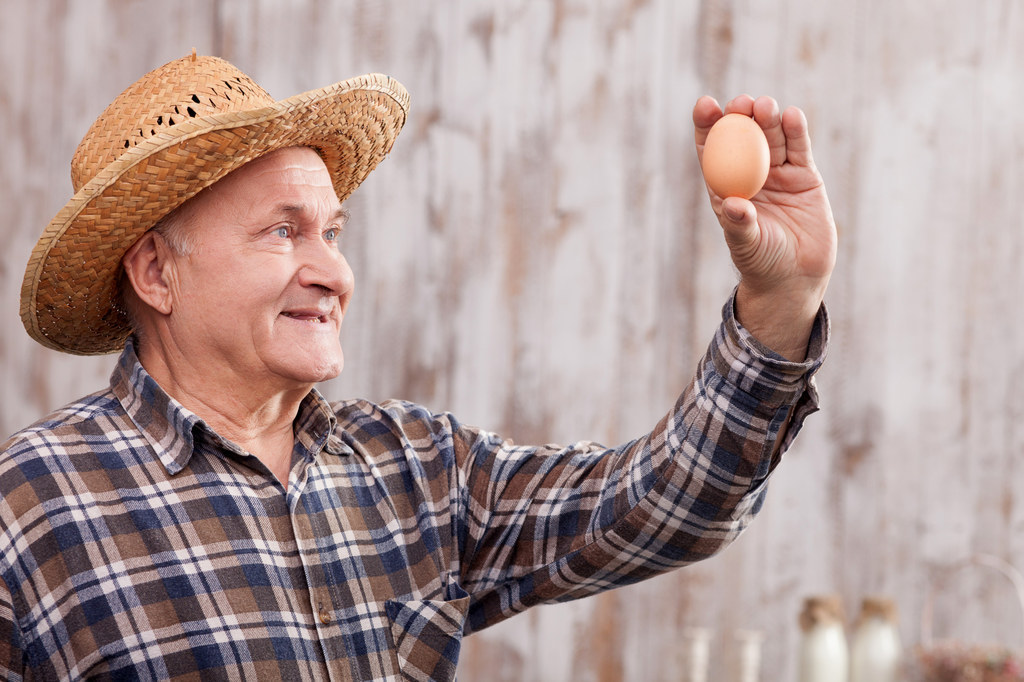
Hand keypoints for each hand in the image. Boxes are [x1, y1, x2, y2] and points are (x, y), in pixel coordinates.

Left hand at [693, 94, 836, 360]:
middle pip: (743, 135)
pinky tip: (792, 117)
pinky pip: (799, 149)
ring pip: (772, 137)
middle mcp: (750, 174)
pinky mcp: (805, 177)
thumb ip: (739, 223)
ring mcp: (778, 174)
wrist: (795, 277)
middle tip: (742, 103)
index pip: (712, 149)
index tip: (706, 105)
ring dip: (768, 118)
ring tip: (766, 107)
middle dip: (740, 115)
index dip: (707, 125)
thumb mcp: (746, 243)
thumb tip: (731, 204)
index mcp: (725, 186)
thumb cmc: (761, 262)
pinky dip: (795, 131)